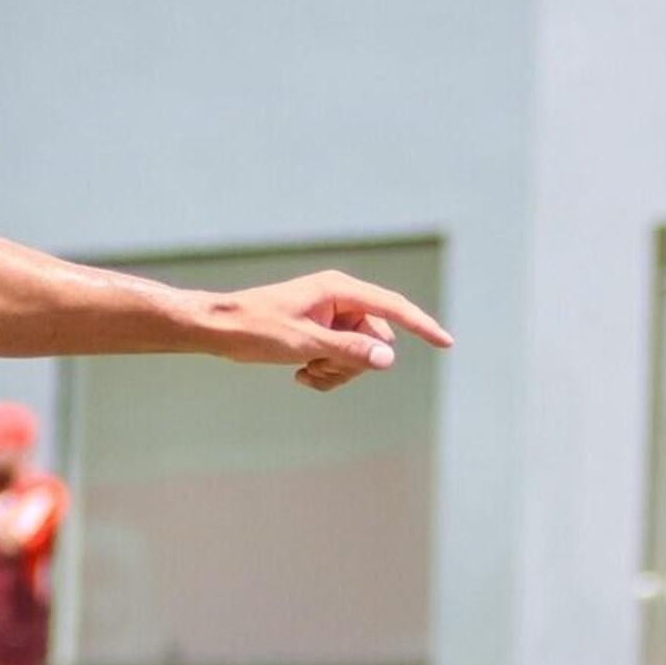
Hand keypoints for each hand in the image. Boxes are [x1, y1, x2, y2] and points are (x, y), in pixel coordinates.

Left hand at [204, 270, 455, 391]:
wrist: (219, 328)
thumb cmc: (256, 328)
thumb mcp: (305, 343)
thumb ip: (350, 350)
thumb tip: (389, 358)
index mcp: (339, 290)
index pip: (393, 308)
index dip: (421, 326)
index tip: (446, 343)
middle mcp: (339, 299)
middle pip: (375, 339)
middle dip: (355, 362)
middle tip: (319, 367)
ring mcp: (330, 316)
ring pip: (359, 353)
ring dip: (338, 371)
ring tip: (306, 372)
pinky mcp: (320, 331)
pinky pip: (342, 358)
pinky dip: (327, 371)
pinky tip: (301, 375)